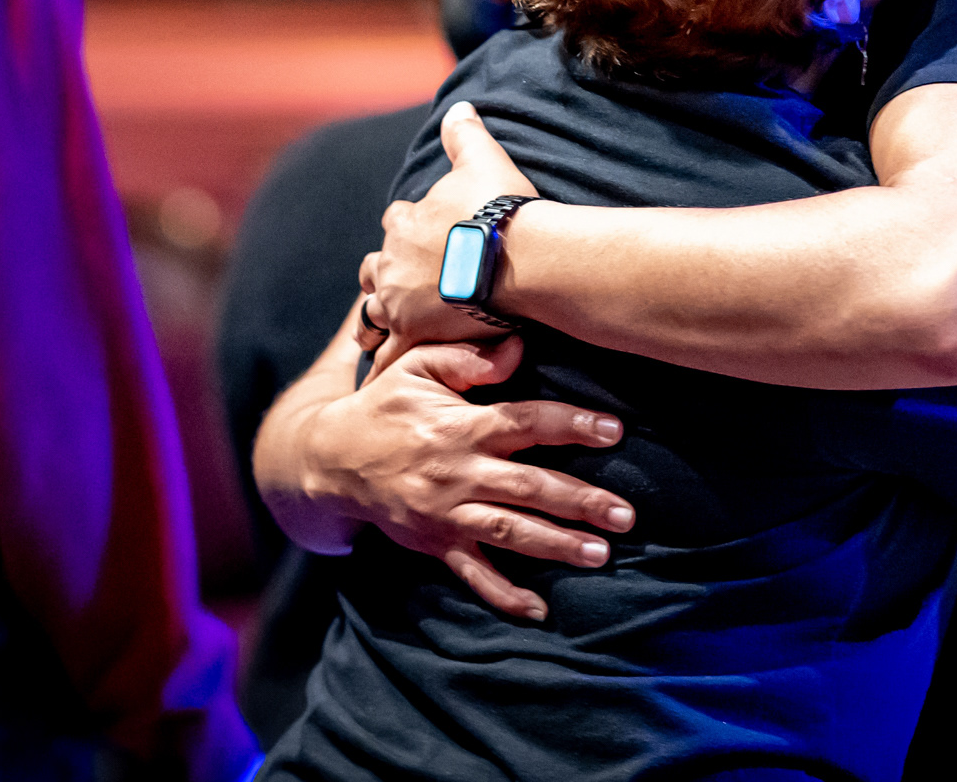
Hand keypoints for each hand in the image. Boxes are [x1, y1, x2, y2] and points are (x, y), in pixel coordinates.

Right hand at [301, 335, 633, 618]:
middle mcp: (457, 473)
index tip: (614, 431)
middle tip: (626, 513)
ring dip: (556, 545)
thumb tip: (519, 348)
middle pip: (528, 487)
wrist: (330, 459)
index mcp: (459, 427)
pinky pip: (472, 574)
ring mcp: (447, 513)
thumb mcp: (416, 367)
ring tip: (601, 554)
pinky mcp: (435, 542)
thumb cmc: (384, 405)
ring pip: (509, 532)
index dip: (571, 425)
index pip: (525, 423)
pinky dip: (504, 594)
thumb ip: (466, 357)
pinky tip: (538, 610)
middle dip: (579, 501)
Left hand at [367, 101, 540, 357]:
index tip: (429, 237)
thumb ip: (465, 133)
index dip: (409, 230)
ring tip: (391, 330)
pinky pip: (390, 354)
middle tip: (407, 286)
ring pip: (372, 314)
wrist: (521, 260)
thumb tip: (459, 105)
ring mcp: (398, 302)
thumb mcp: (482, 159)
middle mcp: (391, 262)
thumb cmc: (503, 210)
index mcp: (403, 221)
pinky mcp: (413, 334)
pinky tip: (388, 373)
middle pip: (374, 270)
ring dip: (380, 318)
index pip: (395, 223)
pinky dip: (388, 361)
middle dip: (385, 275)